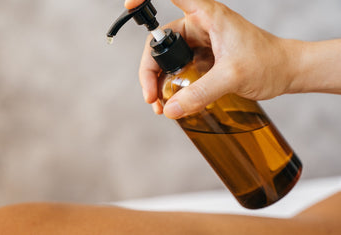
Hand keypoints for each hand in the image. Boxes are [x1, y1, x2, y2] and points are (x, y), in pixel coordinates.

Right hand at [125, 0, 340, 118]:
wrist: (285, 73)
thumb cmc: (268, 62)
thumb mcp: (232, 76)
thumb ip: (201, 93)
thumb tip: (171, 109)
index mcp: (206, 15)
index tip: (129, 6)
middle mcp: (199, 26)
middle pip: (160, 43)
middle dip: (150, 70)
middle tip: (151, 96)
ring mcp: (200, 44)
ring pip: (167, 60)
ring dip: (159, 83)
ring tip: (161, 106)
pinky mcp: (203, 59)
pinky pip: (179, 71)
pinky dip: (172, 87)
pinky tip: (174, 103)